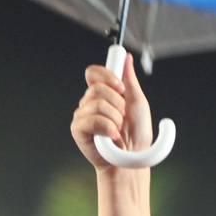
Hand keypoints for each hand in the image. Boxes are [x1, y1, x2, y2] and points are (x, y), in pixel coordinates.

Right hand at [71, 55, 154, 174]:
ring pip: (98, 104)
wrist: (133, 158)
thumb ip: (130, 80)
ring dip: (115, 119)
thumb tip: (127, 58)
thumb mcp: (138, 102)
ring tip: (118, 130)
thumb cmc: (136, 134)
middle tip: (123, 118)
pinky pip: (93, 120)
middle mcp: (89, 102)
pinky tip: (112, 137)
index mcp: (102, 94)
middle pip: (97, 88)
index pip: (93, 73)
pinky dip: (108, 128)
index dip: (106, 76)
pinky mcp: (78, 129)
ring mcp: (82, 115)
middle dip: (117, 104)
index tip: (120, 87)